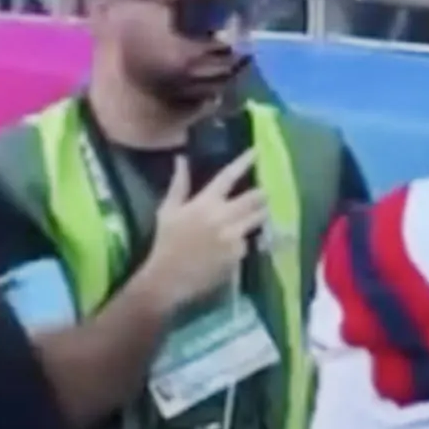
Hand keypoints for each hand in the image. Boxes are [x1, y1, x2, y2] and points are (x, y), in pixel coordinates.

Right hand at [136, 155, 265, 314]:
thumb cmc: (166, 242)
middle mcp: (223, 217)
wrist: (168, 278)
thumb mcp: (168, 210)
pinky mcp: (239, 253)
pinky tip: (235, 244)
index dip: (244, 161)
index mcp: (205, 203)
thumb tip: (181, 158)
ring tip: (256, 213)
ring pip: (258, 218)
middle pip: (255, 197)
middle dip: (262, 193)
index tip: (257, 150)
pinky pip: (248, 241)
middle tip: (262, 193)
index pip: (228, 176)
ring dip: (260, 213)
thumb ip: (179, 184)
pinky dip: (245, 240)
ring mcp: (233, 236)